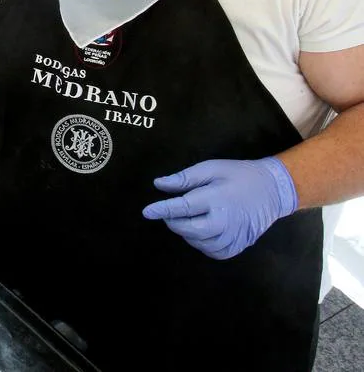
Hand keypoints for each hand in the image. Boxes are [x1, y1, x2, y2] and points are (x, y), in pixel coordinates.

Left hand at [142, 157, 298, 259]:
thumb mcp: (212, 168)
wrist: (273, 190)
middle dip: (174, 222)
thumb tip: (159, 185)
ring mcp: (235, 236)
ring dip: (187, 233)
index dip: (162, 210)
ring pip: (201, 243)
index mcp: (217, 199)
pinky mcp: (240, 245)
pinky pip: (215, 252)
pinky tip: (200, 233)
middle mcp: (226, 221)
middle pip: (190, 229)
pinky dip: (202, 245)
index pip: (183, 208)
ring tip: (186, 220)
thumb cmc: (239, 175)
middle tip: (169, 213)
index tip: (147, 212)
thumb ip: (185, 178)